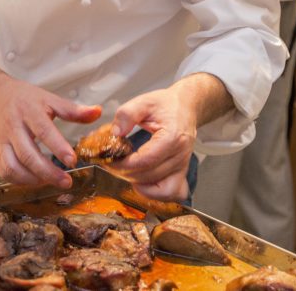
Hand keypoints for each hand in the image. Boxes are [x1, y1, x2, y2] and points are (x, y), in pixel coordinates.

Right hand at [0, 61, 101, 188]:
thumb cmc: (23, 97)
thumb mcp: (48, 98)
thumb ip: (72, 109)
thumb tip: (98, 112)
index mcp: (29, 111)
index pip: (43, 130)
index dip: (58, 147)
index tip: (72, 160)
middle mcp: (13, 127)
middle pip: (27, 154)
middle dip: (47, 172)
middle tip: (67, 181)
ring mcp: (2, 141)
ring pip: (13, 166)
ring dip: (32, 179)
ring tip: (51, 182)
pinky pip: (5, 171)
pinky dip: (20, 181)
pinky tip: (35, 181)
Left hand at [104, 86, 198, 201]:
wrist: (185, 108)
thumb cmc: (165, 105)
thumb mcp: (144, 101)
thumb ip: (127, 114)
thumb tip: (115, 134)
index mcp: (172, 138)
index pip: (146, 161)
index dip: (124, 164)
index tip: (109, 159)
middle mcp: (180, 156)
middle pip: (150, 177)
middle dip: (126, 173)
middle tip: (111, 164)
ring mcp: (183, 167)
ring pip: (161, 190)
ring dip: (139, 186)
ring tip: (126, 172)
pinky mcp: (182, 173)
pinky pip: (172, 193)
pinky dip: (156, 193)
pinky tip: (142, 182)